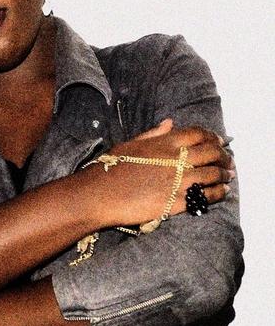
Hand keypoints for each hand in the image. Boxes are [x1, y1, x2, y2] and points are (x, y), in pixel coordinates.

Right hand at [81, 119, 233, 228]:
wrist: (98, 195)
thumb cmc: (109, 168)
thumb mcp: (129, 144)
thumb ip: (153, 134)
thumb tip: (171, 123)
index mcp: (163, 143)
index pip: (198, 134)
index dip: (212, 137)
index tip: (217, 141)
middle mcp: (175, 160)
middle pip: (211, 153)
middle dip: (223, 156)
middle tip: (227, 161)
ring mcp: (178, 181)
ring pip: (213, 174)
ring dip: (224, 174)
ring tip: (228, 176)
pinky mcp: (177, 202)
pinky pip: (207, 196)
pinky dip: (219, 193)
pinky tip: (222, 192)